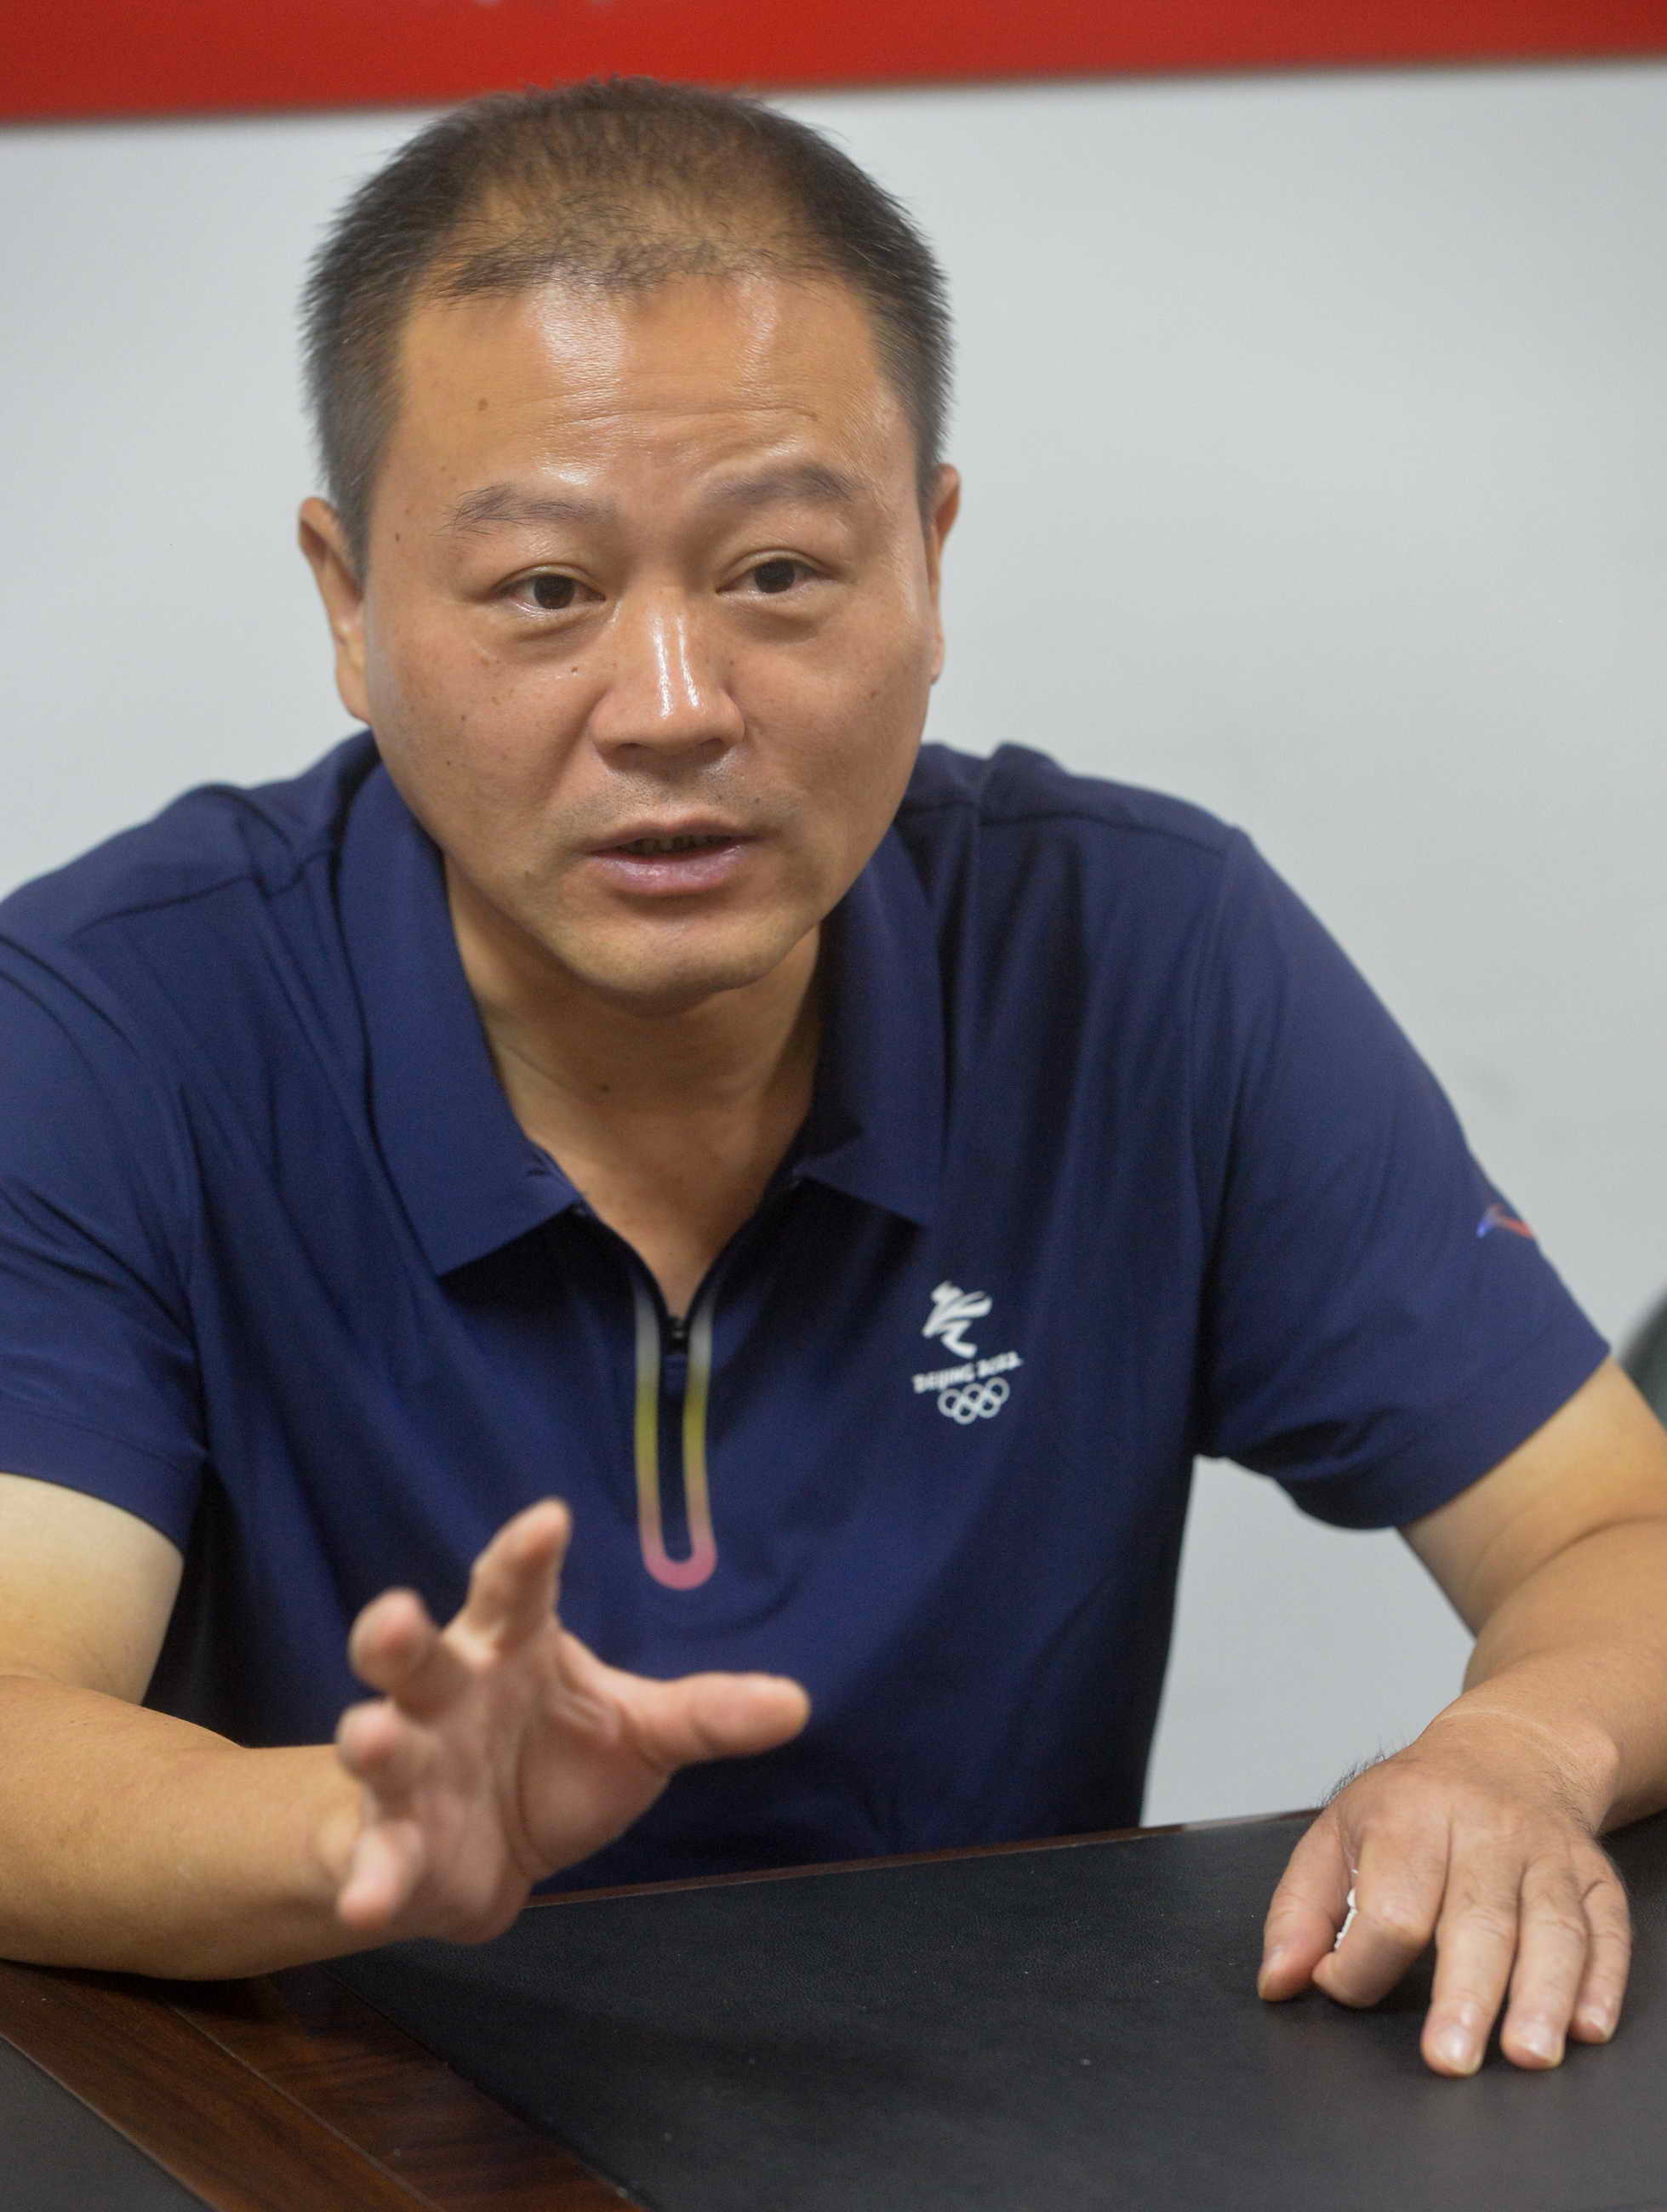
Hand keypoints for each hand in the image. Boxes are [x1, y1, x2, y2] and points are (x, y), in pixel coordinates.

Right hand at [322, 1499, 809, 1942]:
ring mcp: (408, 1770)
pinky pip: (374, 1859)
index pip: (515, 1591)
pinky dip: (369, 1880)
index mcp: (508, 1648)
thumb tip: (797, 1703)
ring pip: (378, 1744)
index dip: (526, 1555)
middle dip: (396, 1635)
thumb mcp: (639, 1734)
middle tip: (395, 1618)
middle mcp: (446, 1696)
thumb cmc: (556, 1759)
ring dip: (371, 1742)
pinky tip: (367, 1903)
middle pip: (413, 1654)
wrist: (485, 1856)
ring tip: (372, 1738)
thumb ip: (704, 1716)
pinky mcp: (390, 1845)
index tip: (550, 1519)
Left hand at [1256, 1713, 1629, 2074]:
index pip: (1391, 1907)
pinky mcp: (1595, 1875)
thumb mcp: (1336, 1833)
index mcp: (1410, 1817)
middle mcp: (1485, 1830)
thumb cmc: (1411, 1805)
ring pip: (1551, 1927)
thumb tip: (1279, 1983)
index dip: (1362, 1963)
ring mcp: (1546, 1853)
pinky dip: (1602, 1980)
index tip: (1341, 1986)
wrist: (1505, 1751)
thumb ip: (1299, 1912)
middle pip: (1477, 1919)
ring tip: (1525, 2054)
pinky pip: (1607, 1929)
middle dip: (1464, 1994)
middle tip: (1449, 2059)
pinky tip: (1586, 2026)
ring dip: (1542, 1995)